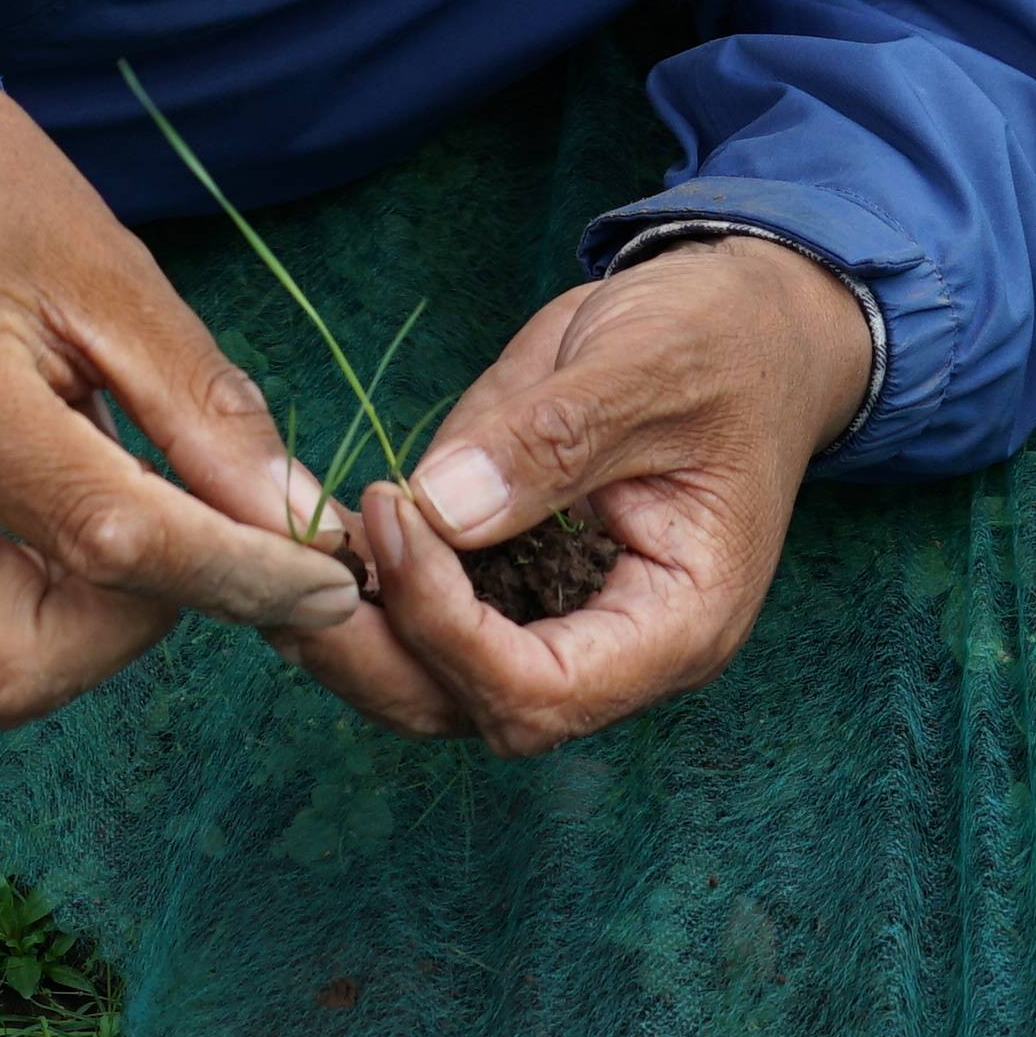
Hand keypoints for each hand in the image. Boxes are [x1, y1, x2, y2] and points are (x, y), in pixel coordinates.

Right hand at [0, 56, 363, 725]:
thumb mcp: (105, 268)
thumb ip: (201, 408)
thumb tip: (299, 525)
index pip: (111, 540)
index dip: (238, 577)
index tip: (326, 584)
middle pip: (16, 669)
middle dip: (125, 630)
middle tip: (169, 525)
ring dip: (71, 610)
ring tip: (84, 474)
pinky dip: (10, 579)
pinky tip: (16, 478)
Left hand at [286, 235, 876, 755]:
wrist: (750, 327)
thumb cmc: (721, 340)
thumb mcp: (646, 363)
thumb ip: (551, 439)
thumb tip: (441, 506)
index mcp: (681, 622)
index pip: (541, 689)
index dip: (445, 625)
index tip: (388, 516)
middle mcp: (622, 653)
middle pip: (472, 710)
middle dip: (370, 652)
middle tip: (287, 563)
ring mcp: (568, 629)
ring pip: (438, 688)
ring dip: (353, 637)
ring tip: (285, 550)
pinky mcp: (523, 591)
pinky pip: (435, 632)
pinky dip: (369, 599)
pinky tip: (319, 540)